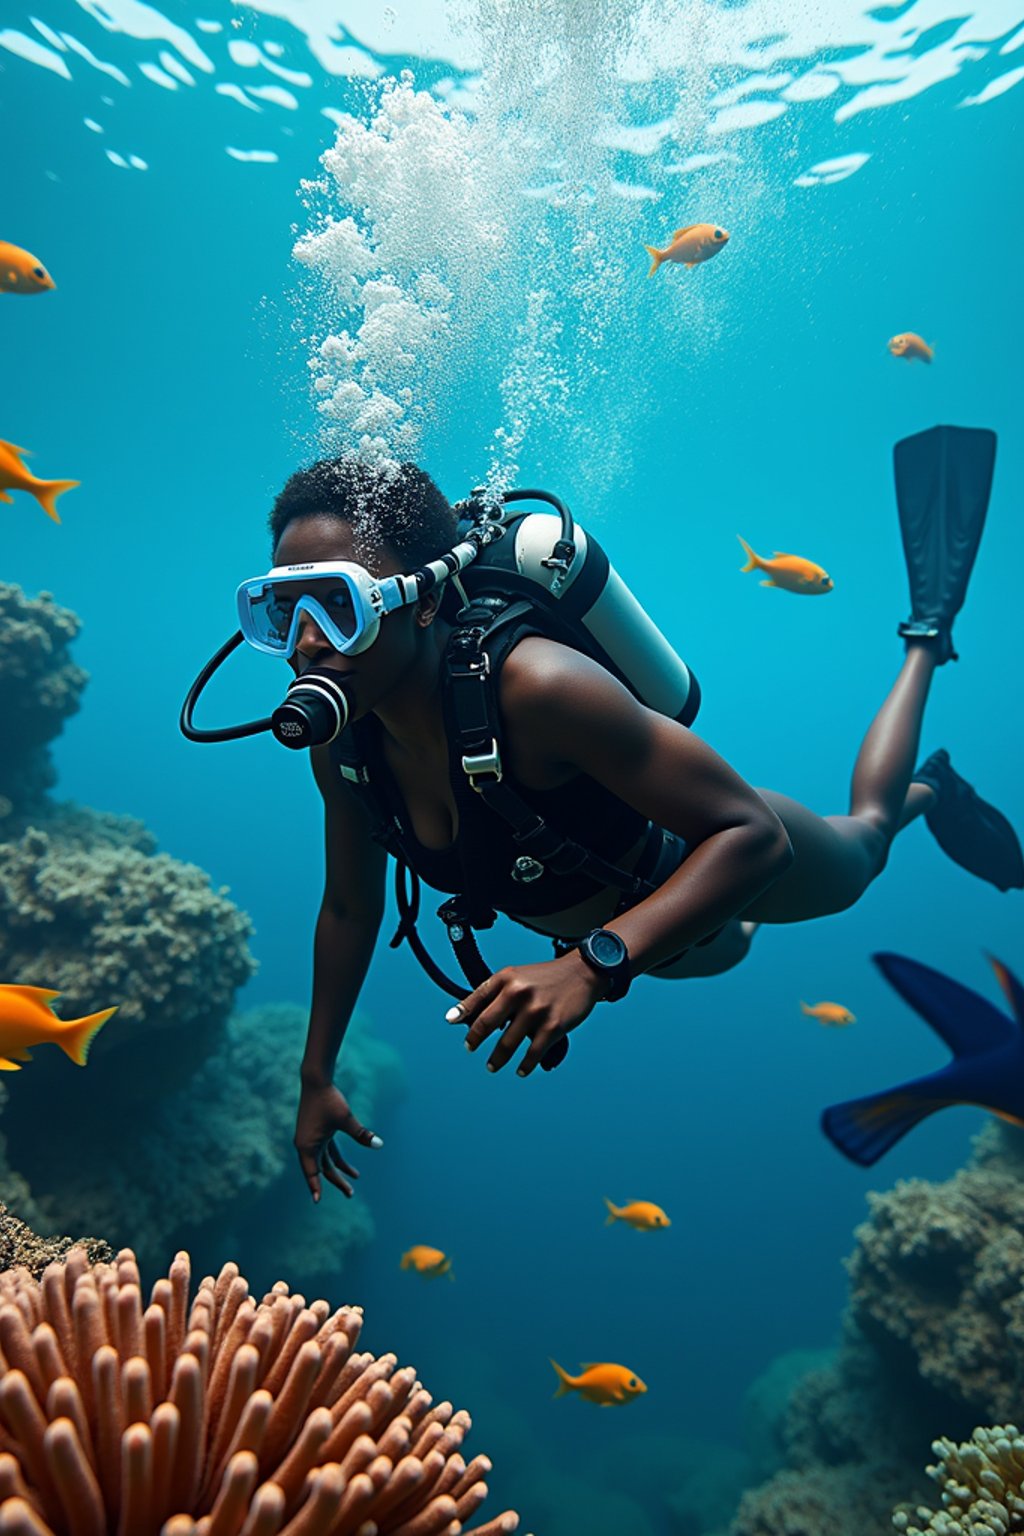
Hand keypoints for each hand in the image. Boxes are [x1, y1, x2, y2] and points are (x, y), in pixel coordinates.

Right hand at [294, 1080, 382, 1201]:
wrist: (317, 1080)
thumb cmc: (329, 1100)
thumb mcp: (345, 1119)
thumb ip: (361, 1134)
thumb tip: (379, 1145)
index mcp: (307, 1146)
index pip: (312, 1172)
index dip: (315, 1187)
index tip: (317, 1201)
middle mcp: (306, 1144)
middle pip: (322, 1169)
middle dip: (337, 1181)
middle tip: (351, 1194)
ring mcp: (311, 1138)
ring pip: (325, 1160)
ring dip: (339, 1170)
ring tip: (356, 1178)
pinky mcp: (317, 1132)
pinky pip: (327, 1150)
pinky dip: (337, 1158)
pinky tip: (348, 1165)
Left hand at [447, 953, 607, 1077]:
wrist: (583, 972)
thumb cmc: (547, 977)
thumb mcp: (518, 976)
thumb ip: (496, 993)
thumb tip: (470, 1016)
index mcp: (507, 977)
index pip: (477, 996)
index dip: (462, 1011)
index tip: (452, 1022)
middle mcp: (518, 992)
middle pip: (486, 1023)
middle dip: (474, 1040)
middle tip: (470, 1048)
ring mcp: (536, 1010)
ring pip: (507, 1044)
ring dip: (497, 1059)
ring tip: (492, 1066)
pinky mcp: (553, 1025)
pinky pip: (533, 1053)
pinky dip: (525, 1065)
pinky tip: (521, 1070)